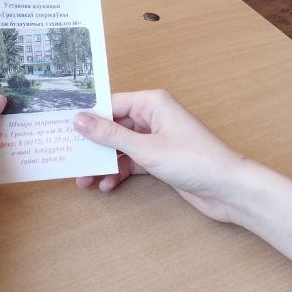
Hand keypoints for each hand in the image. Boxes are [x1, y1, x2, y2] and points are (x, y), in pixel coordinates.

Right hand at [73, 90, 291, 261]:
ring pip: (121, 147)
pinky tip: (109, 185)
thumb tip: (79, 119)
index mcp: (152, 102)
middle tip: (70, 161)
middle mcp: (154, 116)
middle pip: (113, 126)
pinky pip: (132, 161)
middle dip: (93, 146)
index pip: (110, 104)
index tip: (62, 130)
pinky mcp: (161, 159)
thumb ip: (110, 134)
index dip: (86, 118)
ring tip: (86, 181)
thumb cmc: (195, 161)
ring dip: (104, 163)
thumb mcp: (145, 148)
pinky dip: (120, 172)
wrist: (228, 189)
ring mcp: (158, 138)